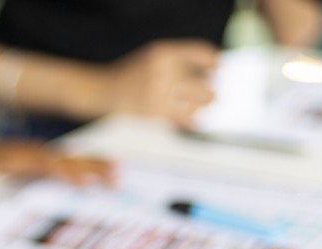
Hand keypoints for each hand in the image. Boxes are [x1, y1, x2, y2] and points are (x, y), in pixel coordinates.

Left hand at [0, 126, 114, 185]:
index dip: (63, 173)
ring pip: (70, 158)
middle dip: (91, 169)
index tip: (84, 183)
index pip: (43, 165)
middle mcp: (29, 153)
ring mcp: (37, 153)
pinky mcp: (41, 156)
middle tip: (116, 178)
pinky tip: (106, 168)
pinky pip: (68, 160)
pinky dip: (87, 163)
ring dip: (94, 165)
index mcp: (12, 159)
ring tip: (119, 172)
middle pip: (64, 160)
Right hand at [99, 39, 218, 126]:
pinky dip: (191, 121)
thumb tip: (211, 74)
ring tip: (196, 108)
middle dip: (209, 92)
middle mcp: (163, 73)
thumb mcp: (153, 58)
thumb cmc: (133, 76)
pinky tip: (190, 120)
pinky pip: (186, 120)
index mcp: (164, 54)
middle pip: (203, 85)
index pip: (201, 54)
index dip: (213, 62)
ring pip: (197, 105)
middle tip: (209, 95)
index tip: (216, 69)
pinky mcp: (156, 115)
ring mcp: (160, 96)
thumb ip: (179, 60)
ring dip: (199, 107)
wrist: (104, 92)